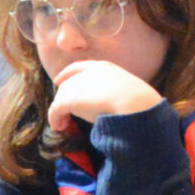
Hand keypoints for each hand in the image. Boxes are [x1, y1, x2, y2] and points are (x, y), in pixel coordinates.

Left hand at [46, 59, 163, 130]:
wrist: (136, 106)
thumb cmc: (139, 102)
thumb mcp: (128, 90)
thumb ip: (115, 92)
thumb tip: (112, 103)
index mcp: (104, 67)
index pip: (78, 67)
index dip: (66, 74)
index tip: (58, 81)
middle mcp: (88, 73)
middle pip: (67, 85)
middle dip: (63, 98)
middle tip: (65, 114)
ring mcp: (79, 85)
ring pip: (61, 97)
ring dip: (59, 111)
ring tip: (62, 124)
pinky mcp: (71, 99)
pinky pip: (56, 109)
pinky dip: (54, 118)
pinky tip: (59, 127)